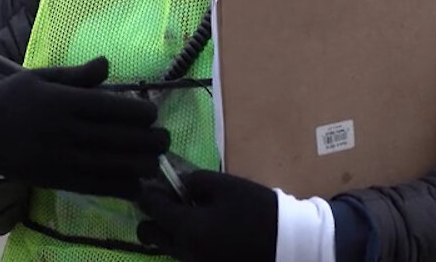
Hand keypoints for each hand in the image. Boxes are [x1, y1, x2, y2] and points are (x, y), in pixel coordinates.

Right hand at [0, 56, 168, 198]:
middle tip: (165, 138)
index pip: (111, 109)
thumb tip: (107, 63)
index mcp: (63, 102)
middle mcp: (65, 132)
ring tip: (156, 160)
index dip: (139, 114)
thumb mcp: (41, 77)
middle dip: (148, 140)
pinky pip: (95, 186)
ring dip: (140, 165)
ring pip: (111, 166)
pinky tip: (136, 184)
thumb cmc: (14, 98)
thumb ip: (77, 75)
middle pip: (118, 139)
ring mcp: (62, 159)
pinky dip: (119, 187)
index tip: (153, 114)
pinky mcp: (58, 180)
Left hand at [137, 170, 276, 261]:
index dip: (146, 194)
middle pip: (149, 235)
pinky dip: (186, 240)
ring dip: (168, 229)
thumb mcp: (229, 187)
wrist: (289, 246)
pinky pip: (185, 254)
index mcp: (187, 229)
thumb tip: (179, 183)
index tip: (148, 183)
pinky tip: (204, 227)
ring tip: (189, 210)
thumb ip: (197, 180)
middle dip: (151, 217)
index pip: (152, 209)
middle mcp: (185, 251)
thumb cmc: (259, 212)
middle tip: (167, 201)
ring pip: (166, 246)